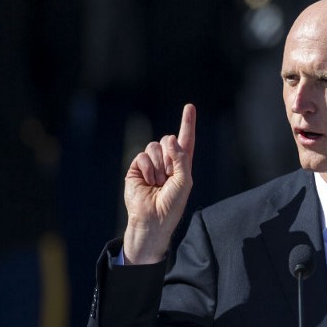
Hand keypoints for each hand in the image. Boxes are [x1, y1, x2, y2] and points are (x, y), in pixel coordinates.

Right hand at [122, 104, 195, 263]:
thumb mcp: (184, 180)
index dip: (187, 123)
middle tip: (168, 177)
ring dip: (158, 166)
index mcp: (182, 164)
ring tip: (158, 183)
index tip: (189, 107)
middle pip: (168, 140)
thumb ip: (181, 158)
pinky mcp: (136, 168)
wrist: (152, 219)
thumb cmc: (172, 204)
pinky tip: (148, 182)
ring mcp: (151, 165)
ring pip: (155, 146)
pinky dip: (147, 168)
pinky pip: (142, 155)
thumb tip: (170, 139)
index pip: (186, 140)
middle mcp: (166, 162)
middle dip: (170, 157)